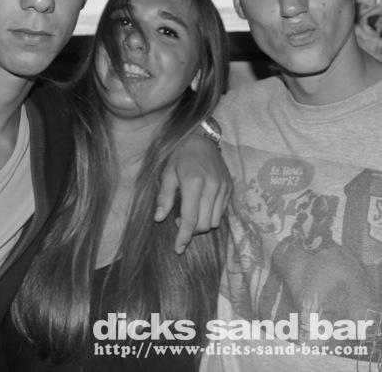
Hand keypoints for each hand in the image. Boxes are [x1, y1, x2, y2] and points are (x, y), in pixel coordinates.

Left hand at [155, 134, 231, 253]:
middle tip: (179, 221)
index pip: (190, 218)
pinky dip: (211, 215)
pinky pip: (222, 211)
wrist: (202, 140)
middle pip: (204, 224)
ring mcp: (223, 187)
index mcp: (194, 183)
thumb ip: (164, 197)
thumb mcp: (167, 173)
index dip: (183, 236)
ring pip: (215, 220)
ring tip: (190, 213)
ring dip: (202, 224)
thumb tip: (159, 218)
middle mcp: (212, 186)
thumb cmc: (181, 156)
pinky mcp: (230, 188)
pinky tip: (201, 206)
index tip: (178, 248)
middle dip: (191, 231)